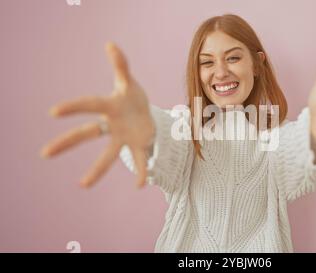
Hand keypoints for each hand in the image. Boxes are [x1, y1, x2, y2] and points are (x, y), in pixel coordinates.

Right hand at [41, 43, 154, 187]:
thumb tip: (110, 44)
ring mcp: (123, 138)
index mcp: (109, 107)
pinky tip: (141, 185)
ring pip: (109, 155)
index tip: (53, 112)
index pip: (90, 106)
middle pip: (88, 134)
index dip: (74, 107)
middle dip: (68, 142)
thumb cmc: (132, 97)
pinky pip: (139, 160)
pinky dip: (141, 172)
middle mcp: (111, 125)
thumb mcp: (128, 81)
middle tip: (45, 153)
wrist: (145, 114)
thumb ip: (121, 64)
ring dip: (97, 170)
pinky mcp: (138, 146)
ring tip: (83, 185)